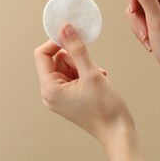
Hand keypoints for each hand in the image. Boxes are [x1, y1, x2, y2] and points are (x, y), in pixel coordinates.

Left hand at [34, 24, 132, 143]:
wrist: (117, 132)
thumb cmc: (105, 108)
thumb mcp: (91, 73)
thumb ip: (76, 48)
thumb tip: (65, 28)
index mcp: (49, 88)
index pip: (42, 54)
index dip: (56, 42)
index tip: (73, 37)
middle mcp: (49, 93)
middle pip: (55, 60)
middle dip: (75, 59)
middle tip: (90, 68)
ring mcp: (58, 97)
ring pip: (65, 67)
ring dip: (82, 66)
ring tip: (96, 77)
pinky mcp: (66, 98)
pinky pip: (71, 77)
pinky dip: (84, 74)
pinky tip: (97, 81)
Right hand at [125, 0, 159, 82]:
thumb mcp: (156, 20)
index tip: (134, 9)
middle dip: (137, 14)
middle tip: (145, 29)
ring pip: (136, 7)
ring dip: (138, 25)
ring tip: (148, 37)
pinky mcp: (157, 16)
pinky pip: (138, 17)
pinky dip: (140, 29)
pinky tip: (148, 39)